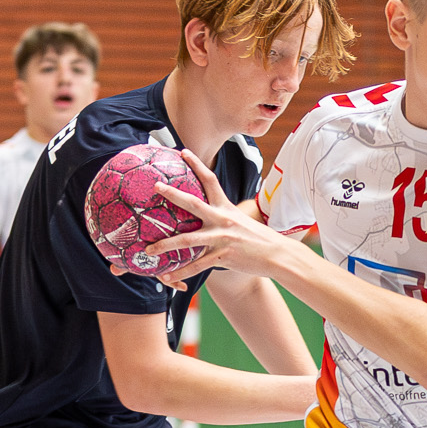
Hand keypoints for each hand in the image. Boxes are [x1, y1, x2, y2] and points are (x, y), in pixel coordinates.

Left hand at [143, 148, 295, 288]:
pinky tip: (167, 276)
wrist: (278, 255)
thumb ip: (225, 216)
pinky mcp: (222, 257)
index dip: (196, 164)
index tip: (183, 151)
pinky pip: (197, 266)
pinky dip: (181, 273)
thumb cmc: (259, 239)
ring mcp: (221, 238)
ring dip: (165, 245)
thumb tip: (213, 213)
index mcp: (226, 208)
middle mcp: (222, 220)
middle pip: (192, 203)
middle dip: (172, 194)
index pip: (210, 180)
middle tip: (155, 186)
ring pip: (187, 240)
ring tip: (148, 249)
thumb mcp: (242, 221)